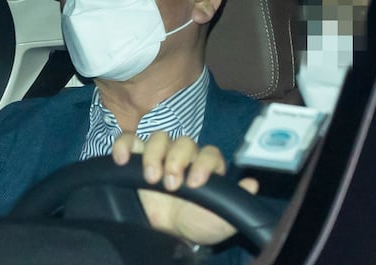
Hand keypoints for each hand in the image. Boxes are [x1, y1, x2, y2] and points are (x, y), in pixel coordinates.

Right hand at [112, 132, 258, 244]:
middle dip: (176, 160)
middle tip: (170, 184)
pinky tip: (122, 159)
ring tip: (150, 178)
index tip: (195, 182)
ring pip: (158, 138)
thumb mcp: (219, 220)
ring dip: (153, 154)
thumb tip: (252, 184)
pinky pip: (129, 140)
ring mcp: (158, 155)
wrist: (166, 236)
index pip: (208, 152)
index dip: (203, 163)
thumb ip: (235, 201)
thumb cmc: (194, 224)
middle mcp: (182, 156)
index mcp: (205, 166)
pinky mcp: (135, 157)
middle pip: (182, 142)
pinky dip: (124, 144)